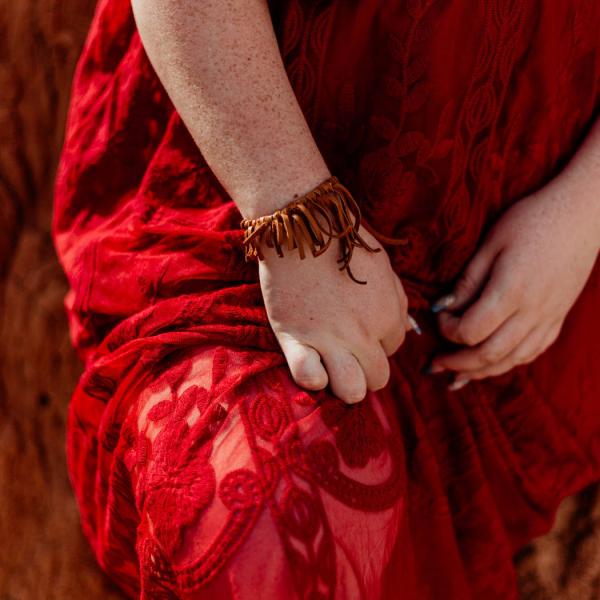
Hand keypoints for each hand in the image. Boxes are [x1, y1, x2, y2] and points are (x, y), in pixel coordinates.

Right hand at [259, 227, 411, 403]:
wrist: (301, 224)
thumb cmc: (343, 241)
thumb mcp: (383, 266)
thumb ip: (397, 301)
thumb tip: (407, 330)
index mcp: (388, 315)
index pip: (394, 349)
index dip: (377, 341)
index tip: (359, 327)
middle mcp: (364, 333)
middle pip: (378, 378)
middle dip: (366, 368)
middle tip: (347, 349)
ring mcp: (329, 339)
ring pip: (352, 391)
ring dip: (344, 383)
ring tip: (331, 365)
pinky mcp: (295, 337)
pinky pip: (310, 379)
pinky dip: (311, 376)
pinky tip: (309, 360)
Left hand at [427, 183, 598, 388]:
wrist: (582, 212)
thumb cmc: (531, 220)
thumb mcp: (491, 244)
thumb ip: (467, 281)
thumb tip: (442, 308)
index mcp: (510, 291)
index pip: (470, 330)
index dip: (447, 331)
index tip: (438, 318)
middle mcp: (531, 311)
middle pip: (489, 354)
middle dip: (457, 364)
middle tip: (434, 365)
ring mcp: (549, 317)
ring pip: (512, 360)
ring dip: (481, 372)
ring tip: (457, 377)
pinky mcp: (558, 317)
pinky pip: (532, 351)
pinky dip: (508, 362)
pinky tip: (493, 363)